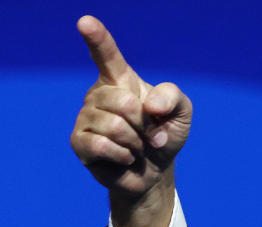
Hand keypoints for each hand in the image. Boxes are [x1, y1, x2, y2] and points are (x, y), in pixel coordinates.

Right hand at [70, 16, 191, 226]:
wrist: (155, 170)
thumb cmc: (164, 135)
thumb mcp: (182, 113)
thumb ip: (173, 97)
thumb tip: (150, 105)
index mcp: (120, 80)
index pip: (106, 54)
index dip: (97, 37)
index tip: (85, 21)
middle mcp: (98, 94)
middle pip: (123, 103)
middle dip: (145, 125)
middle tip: (147, 134)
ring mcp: (85, 117)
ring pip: (114, 126)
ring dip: (136, 143)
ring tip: (136, 147)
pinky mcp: (79, 142)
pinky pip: (103, 146)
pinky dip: (124, 156)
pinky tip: (125, 158)